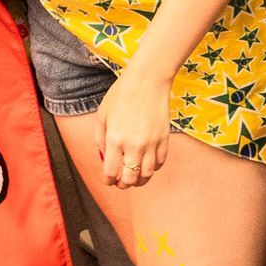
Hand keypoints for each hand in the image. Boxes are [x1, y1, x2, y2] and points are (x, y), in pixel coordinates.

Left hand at [95, 64, 172, 187]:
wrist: (147, 82)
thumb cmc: (120, 96)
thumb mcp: (102, 116)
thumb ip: (100, 139)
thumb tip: (104, 157)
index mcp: (115, 140)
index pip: (111, 172)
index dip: (108, 180)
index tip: (108, 180)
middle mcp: (134, 145)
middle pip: (130, 178)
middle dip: (123, 184)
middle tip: (120, 182)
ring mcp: (152, 143)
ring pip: (147, 174)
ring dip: (140, 180)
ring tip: (134, 178)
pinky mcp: (164, 139)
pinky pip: (160, 163)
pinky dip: (153, 169)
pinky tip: (147, 165)